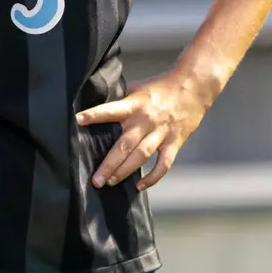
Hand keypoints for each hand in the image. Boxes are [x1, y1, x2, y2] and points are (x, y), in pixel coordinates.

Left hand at [75, 69, 214, 191]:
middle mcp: (146, 121)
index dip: (94, 115)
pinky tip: (140, 186)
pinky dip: (152, 178)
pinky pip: (163, 164)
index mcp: (135, 105)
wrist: (193, 86)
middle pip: (124, 146)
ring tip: (110, 182)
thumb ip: (122, 98)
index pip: (110, 110)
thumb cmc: (163, 86)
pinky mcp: (174, 142)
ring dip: (124, 172)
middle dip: (108, 165)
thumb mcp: (138, 88)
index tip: (78, 120)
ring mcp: (161, 133)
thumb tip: (101, 103)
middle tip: (96, 180)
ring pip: (140, 157)